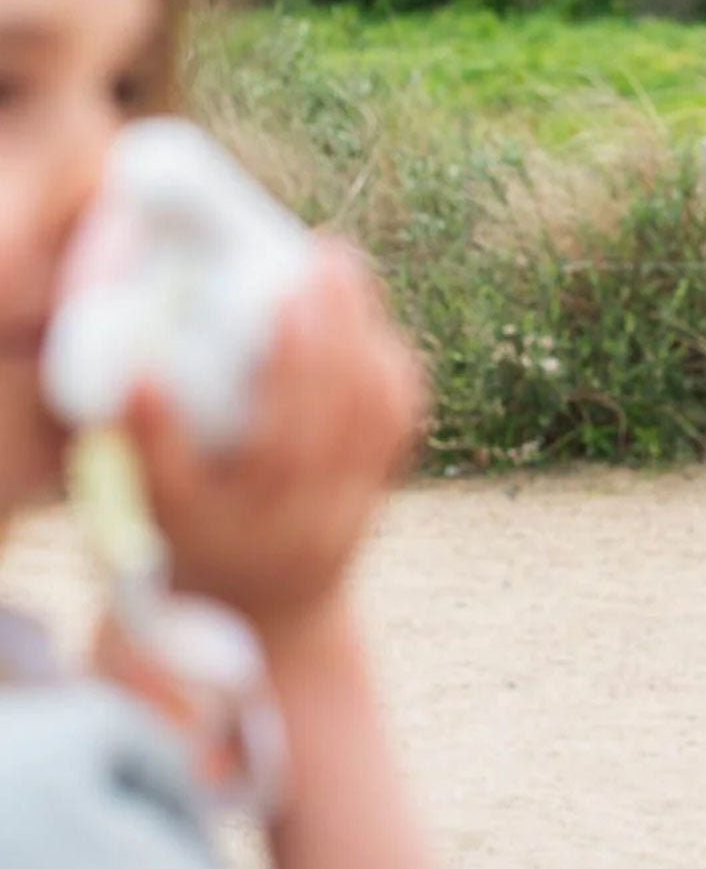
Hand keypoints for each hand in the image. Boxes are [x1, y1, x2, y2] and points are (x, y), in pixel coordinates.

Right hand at [123, 239, 427, 638]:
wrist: (265, 614)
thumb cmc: (198, 549)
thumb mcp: (160, 510)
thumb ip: (151, 446)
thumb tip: (141, 370)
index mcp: (256, 519)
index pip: (282, 444)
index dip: (289, 370)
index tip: (283, 298)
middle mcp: (317, 513)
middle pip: (341, 416)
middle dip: (337, 330)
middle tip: (325, 254)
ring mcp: (355, 500)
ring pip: (378, 416)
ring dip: (367, 336)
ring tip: (342, 268)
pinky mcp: (380, 484)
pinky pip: (400, 424)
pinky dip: (393, 370)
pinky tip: (373, 322)